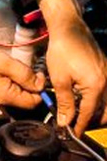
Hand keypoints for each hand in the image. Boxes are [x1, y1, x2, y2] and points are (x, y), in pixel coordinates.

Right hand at [0, 37, 43, 107]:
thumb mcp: (6, 62)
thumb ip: (25, 75)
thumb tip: (40, 85)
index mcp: (5, 97)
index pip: (34, 102)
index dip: (39, 88)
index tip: (36, 74)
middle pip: (24, 99)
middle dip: (26, 84)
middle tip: (18, 67)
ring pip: (15, 95)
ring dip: (16, 82)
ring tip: (7, 68)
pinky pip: (5, 92)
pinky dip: (6, 82)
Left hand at [39, 0, 106, 135]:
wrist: (68, 28)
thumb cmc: (62, 50)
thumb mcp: (59, 79)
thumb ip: (64, 102)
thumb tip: (65, 120)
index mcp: (97, 86)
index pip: (90, 114)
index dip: (81, 125)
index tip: (73, 133)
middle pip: (105, 112)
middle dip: (92, 121)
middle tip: (77, 124)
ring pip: (106, 103)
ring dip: (95, 111)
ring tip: (78, 113)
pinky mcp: (105, 69)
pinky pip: (104, 91)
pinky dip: (96, 99)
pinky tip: (83, 98)